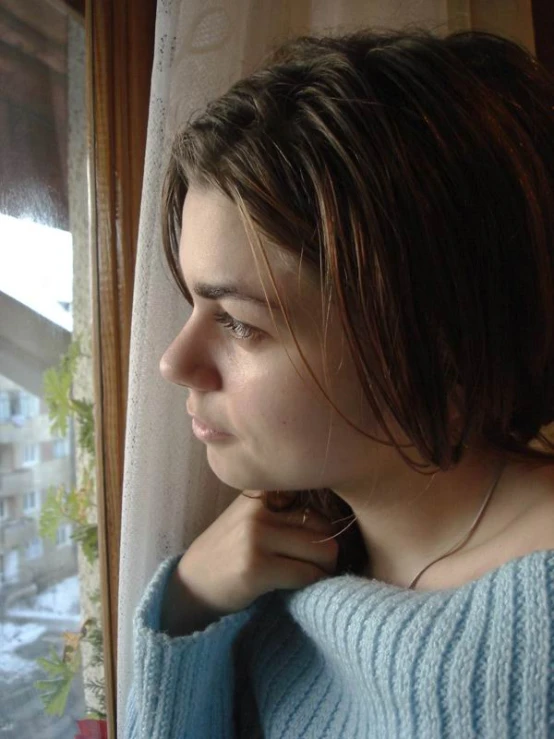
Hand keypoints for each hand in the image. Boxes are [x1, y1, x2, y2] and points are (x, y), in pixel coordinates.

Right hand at [160, 491, 338, 634]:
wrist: (191, 585)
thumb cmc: (229, 552)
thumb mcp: (249, 518)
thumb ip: (283, 511)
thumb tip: (336, 517)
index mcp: (260, 493)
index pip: (315, 500)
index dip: (324, 525)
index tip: (318, 540)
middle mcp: (258, 510)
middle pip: (324, 527)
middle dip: (328, 550)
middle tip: (319, 565)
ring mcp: (256, 537)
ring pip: (322, 550)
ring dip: (324, 569)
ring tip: (311, 575)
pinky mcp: (257, 568)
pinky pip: (306, 574)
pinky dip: (311, 584)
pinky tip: (298, 588)